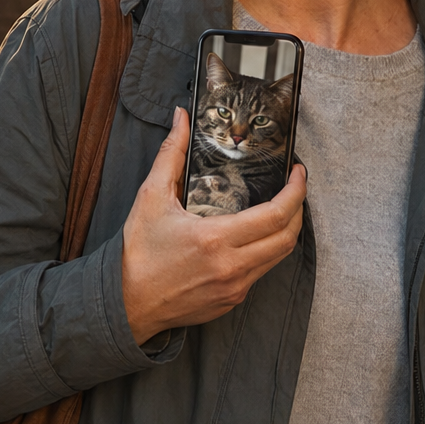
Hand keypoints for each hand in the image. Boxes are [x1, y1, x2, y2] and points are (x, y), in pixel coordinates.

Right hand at [121, 106, 306, 345]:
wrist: (126, 304)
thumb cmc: (137, 253)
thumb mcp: (151, 197)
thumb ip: (171, 154)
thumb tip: (181, 119)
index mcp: (215, 239)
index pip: (275, 215)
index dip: (296, 191)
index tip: (298, 173)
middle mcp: (231, 267)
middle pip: (287, 237)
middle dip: (298, 209)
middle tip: (294, 188)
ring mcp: (235, 288)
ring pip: (278, 257)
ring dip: (285, 230)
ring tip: (280, 208)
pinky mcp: (231, 300)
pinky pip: (261, 272)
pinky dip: (266, 250)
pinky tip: (254, 235)